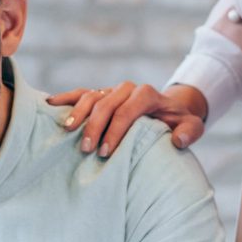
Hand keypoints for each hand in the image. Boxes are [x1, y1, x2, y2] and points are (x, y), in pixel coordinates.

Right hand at [45, 82, 206, 156]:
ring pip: (91, 96)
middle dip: (94, 126)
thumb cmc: (179, 122)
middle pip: (106, 104)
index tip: (106, 152)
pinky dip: (66, 98)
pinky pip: (81, 93)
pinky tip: (49, 105)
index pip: (127, 110)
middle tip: (86, 150)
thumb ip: (189, 132)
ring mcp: (112, 90)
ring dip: (78, 113)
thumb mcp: (192, 126)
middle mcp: (128, 88)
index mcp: (148, 94)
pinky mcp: (101, 94)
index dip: (115, 131)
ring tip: (68, 131)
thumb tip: (176, 140)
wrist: (170, 109)